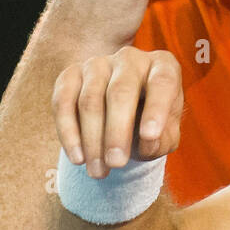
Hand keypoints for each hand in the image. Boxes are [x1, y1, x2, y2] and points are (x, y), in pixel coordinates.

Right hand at [53, 47, 183, 177]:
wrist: (123, 115)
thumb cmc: (151, 123)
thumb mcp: (165, 135)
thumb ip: (162, 140)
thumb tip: (147, 143)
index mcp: (162, 66)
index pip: (162, 82)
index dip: (156, 108)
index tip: (150, 136)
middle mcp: (130, 58)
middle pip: (120, 91)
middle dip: (117, 131)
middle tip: (116, 163)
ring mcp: (98, 63)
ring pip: (90, 100)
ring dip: (92, 140)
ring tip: (98, 171)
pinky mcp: (70, 74)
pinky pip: (63, 101)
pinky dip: (68, 132)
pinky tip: (77, 158)